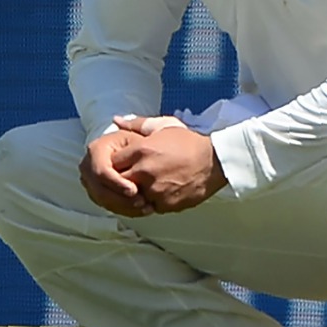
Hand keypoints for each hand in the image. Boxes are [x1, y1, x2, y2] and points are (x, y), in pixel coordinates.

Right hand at [79, 129, 149, 215]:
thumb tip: (116, 120)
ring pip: (102, 200)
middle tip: (141, 202)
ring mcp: (90, 180)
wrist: (141, 157)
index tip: (134, 190)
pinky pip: (107, 205)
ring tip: (145, 207)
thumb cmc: (144, 143)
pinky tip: (141, 210)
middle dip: (120, 199)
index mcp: (97, 148)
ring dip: (124, 206)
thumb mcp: (143, 134)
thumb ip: (135, 126)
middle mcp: (89, 164)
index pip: (100, 170)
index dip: (116, 183)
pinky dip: (124, 210)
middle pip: (98, 189)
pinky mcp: (97, 192)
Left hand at [111, 116, 228, 213]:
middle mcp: (144, 171)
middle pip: (118, 181)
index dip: (116, 164)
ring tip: (148, 184)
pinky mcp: (165, 204)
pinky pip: (148, 206)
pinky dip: (151, 201)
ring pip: (131, 197)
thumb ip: (137, 124)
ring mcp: (154, 189)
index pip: (112, 162)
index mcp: (141, 150)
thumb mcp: (164, 126)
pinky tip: (160, 191)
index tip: (123, 163)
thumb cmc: (189, 143)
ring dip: (136, 192)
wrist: (214, 162)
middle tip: (131, 176)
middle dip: (122, 179)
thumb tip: (116, 120)